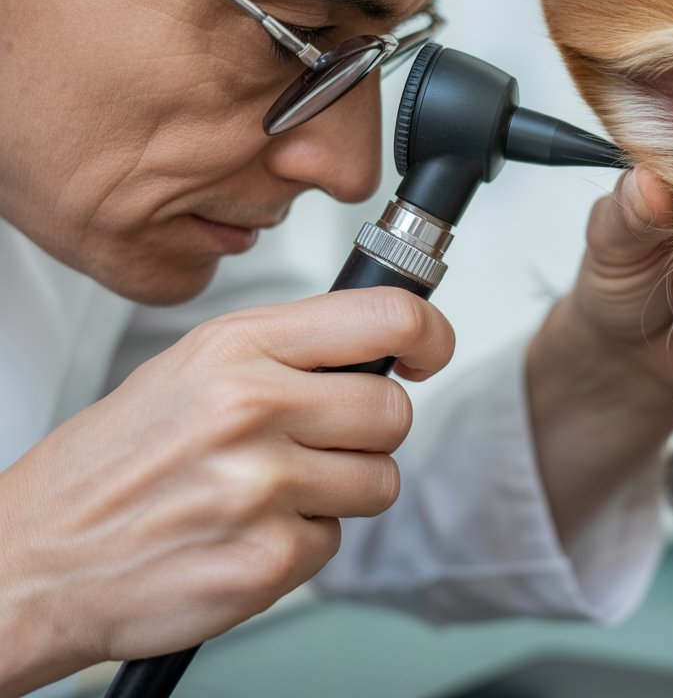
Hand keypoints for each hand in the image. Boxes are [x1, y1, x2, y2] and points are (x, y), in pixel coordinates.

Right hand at [0, 289, 453, 694]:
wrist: (36, 555)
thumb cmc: (117, 458)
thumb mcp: (195, 364)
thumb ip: (289, 350)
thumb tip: (380, 346)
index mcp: (239, 346)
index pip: (385, 317)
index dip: (429, 333)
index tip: (430, 351)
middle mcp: (253, 407)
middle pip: (394, 411)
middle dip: (369, 432)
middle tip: (319, 441)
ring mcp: (262, 486)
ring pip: (379, 481)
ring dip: (341, 490)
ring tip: (272, 489)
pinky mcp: (266, 560)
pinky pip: (334, 542)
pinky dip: (301, 541)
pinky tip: (247, 530)